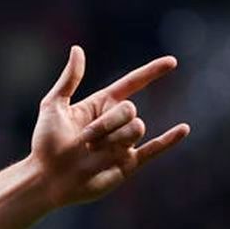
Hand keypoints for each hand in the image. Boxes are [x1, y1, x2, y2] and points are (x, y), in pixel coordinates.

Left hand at [30, 46, 189, 207]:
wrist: (48, 179)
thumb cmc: (45, 143)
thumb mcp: (53, 106)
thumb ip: (69, 80)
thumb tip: (78, 50)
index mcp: (100, 105)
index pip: (132, 84)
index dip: (151, 72)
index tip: (172, 62)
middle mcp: (115, 122)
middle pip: (130, 110)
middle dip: (106, 123)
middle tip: (84, 139)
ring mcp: (123, 143)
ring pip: (136, 129)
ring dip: (113, 140)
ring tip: (91, 152)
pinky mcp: (128, 163)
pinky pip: (154, 149)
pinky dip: (170, 140)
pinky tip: (184, 129)